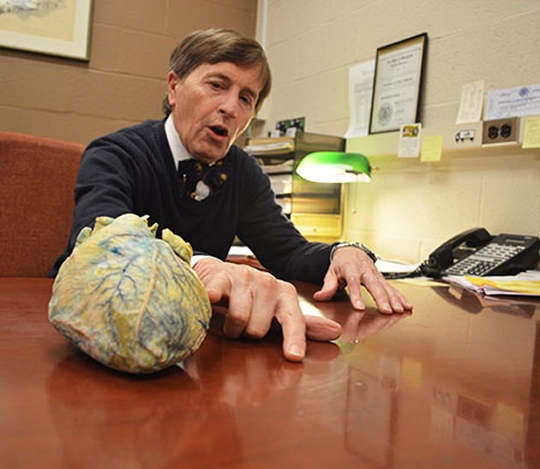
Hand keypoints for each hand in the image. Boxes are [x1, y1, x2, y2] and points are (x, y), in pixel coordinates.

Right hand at [193, 257, 341, 361]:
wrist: (217, 274)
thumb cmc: (250, 299)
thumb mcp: (277, 311)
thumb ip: (303, 325)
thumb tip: (337, 333)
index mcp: (285, 293)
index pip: (293, 320)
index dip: (293, 338)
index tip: (293, 356)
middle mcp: (268, 282)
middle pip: (258, 329)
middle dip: (247, 332)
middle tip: (243, 322)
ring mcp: (244, 277)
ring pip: (239, 319)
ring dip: (229, 327)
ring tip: (228, 316)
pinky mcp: (220, 276)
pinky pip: (216, 299)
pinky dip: (209, 304)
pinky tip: (209, 300)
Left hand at [313, 246, 412, 313]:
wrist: (352, 251)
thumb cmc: (341, 263)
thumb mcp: (331, 273)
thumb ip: (328, 286)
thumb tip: (320, 296)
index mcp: (350, 268)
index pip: (353, 282)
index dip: (356, 295)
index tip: (359, 307)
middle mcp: (365, 271)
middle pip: (374, 285)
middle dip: (381, 298)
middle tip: (386, 310)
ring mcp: (375, 275)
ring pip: (386, 287)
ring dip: (394, 299)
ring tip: (400, 310)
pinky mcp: (381, 279)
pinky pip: (392, 288)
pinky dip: (401, 297)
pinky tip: (407, 306)